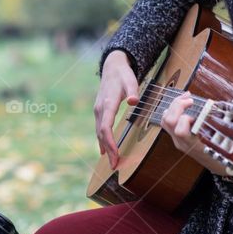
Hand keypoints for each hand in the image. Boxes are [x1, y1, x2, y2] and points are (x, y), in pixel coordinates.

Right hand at [94, 50, 139, 169]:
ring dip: (105, 148)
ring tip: (112, 162)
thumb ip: (133, 90)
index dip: (110, 142)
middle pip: (101, 134)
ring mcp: (98, 111)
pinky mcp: (99, 112)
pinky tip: (106, 150)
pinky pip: (99, 129)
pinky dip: (103, 141)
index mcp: (108, 104)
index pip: (106, 127)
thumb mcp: (130, 80)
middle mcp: (100, 109)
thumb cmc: (122, 75)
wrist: (112, 67)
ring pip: (99, 133)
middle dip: (108, 151)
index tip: (115, 154)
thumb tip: (133, 101)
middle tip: (115, 166)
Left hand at [160, 92, 228, 176]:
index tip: (196, 115)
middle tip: (190, 99)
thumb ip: (225, 123)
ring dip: (173, 106)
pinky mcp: (177, 137)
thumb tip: (231, 102)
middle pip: (169, 121)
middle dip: (177, 105)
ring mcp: (178, 140)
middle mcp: (182, 143)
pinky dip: (172, 111)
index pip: (180, 132)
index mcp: (194, 145)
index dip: (185, 119)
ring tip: (185, 98)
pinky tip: (182, 105)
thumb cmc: (225, 156)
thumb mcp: (227, 142)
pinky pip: (168, 122)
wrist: (219, 168)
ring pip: (165, 120)